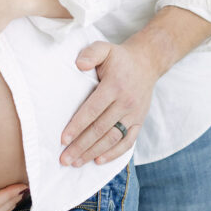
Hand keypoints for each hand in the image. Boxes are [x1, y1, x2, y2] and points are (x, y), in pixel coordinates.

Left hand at [59, 39, 158, 166]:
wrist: (147, 62)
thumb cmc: (119, 58)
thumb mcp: (104, 48)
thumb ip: (91, 54)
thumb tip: (79, 65)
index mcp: (114, 86)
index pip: (92, 110)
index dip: (77, 126)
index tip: (63, 139)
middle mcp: (125, 102)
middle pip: (100, 129)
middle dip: (80, 146)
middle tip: (64, 159)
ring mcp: (134, 114)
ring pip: (112, 138)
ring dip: (93, 152)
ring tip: (76, 162)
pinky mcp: (140, 121)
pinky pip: (128, 141)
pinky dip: (114, 153)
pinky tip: (98, 160)